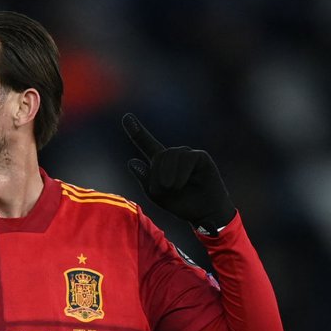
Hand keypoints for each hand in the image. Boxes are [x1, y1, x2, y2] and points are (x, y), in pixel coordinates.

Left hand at [122, 113, 235, 235]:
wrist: (204, 213)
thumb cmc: (181, 204)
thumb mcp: (157, 195)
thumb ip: (144, 179)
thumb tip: (132, 161)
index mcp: (161, 162)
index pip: (146, 143)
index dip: (136, 131)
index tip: (126, 117)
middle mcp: (174, 154)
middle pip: (158, 157)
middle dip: (157, 178)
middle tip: (164, 192)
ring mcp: (187, 154)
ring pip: (171, 156)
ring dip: (168, 178)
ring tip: (175, 189)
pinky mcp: (200, 156)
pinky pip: (186, 159)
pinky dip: (181, 175)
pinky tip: (185, 183)